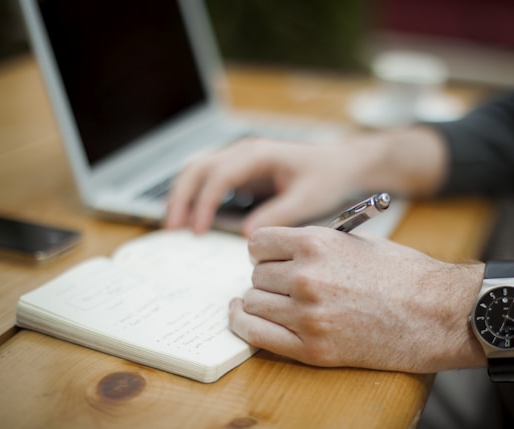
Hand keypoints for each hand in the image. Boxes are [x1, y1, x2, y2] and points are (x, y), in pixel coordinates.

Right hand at [165, 137, 360, 235]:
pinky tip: (192, 217)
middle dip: (181, 196)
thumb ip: (278, 214)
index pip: (219, 175)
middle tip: (172, 228)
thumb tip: (248, 235)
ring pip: (198, 170)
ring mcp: (240, 158)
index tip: (197, 230)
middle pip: (198, 168)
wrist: (340, 163)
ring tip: (174, 225)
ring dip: (182, 194)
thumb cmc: (326, 177)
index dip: (204, 203)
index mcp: (259, 154)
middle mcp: (244, 151)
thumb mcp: (307, 199)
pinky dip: (195, 195)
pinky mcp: (241, 170)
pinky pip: (209, 178)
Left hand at [228, 226, 484, 373]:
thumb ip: (315, 244)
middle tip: (283, 282)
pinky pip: (257, 335)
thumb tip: (282, 250)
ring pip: (253, 302)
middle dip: (267, 276)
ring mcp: (308, 315)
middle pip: (256, 274)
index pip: (258, 243)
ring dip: (260, 300)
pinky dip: (245, 324)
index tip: (269, 257)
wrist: (437, 313)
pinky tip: (244, 316)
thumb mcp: (357, 241)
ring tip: (276, 300)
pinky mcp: (313, 349)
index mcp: (317, 243)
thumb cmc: (404, 274)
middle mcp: (306, 277)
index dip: (263, 250)